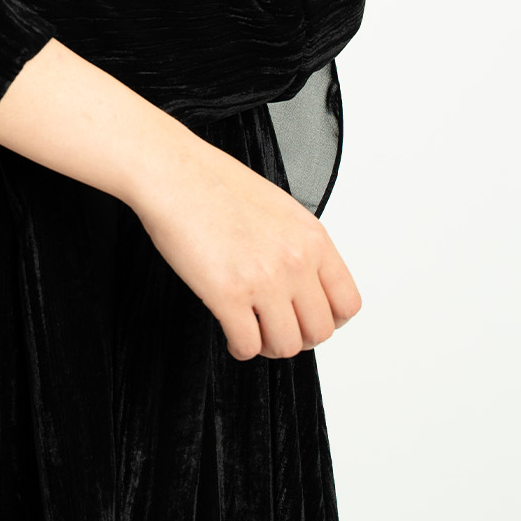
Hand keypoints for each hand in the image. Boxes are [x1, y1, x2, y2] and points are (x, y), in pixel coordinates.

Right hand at [130, 123, 362, 360]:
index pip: (347, 303)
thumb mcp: (278, 208)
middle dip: (297, 336)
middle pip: (319, 332)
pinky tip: (231, 333)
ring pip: (286, 346)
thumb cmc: (214, 182)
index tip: (309, 319)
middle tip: (276, 328)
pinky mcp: (227, 295)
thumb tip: (304, 281)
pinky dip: (240, 348)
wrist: (173, 173)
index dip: (330, 320)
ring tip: (252, 332)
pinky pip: (247, 346)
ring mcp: (263, 280)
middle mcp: (295, 261)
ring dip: (269, 345)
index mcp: (312, 238)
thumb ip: (298, 245)